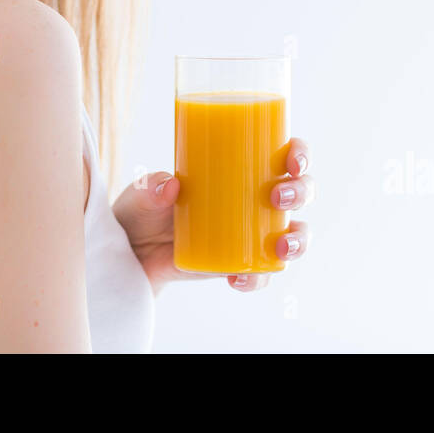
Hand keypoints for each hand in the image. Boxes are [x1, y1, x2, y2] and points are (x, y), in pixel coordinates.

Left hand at [111, 138, 313, 296]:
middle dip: (301, 192)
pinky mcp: (241, 262)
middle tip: (277, 198)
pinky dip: (259, 278)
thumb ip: (150, 187)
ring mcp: (252, 232)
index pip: (283, 153)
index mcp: (240, 167)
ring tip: (280, 247)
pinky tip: (238, 279)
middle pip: (300, 191)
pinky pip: (264, 272)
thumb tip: (170, 186)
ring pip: (295, 233)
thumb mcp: (141, 193)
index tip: (292, 161)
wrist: (132, 254)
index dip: (299, 153)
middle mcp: (255, 198)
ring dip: (298, 240)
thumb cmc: (143, 210)